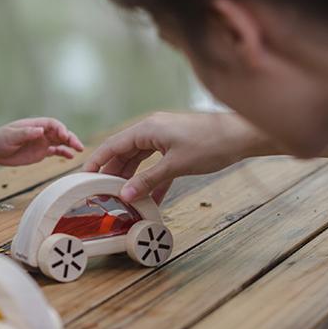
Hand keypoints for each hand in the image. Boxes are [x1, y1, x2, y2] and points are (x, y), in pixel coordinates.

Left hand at [0, 118, 82, 166]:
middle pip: (60, 132)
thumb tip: (40, 130)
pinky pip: (56, 152)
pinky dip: (64, 153)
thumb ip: (25, 133)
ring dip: (70, 144)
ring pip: (61, 142)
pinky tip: (71, 157)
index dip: (60, 129)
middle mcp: (41, 132)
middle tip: (78, 145)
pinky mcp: (41, 152)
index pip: (52, 124)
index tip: (65, 136)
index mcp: (35, 125)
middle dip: (70, 137)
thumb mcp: (10, 136)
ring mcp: (42, 142)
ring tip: (79, 150)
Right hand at [83, 112, 265, 203]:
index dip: (96, 162)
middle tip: (103, 193)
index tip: (84, 177)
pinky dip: (152, 180)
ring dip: (132, 178)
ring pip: (140, 159)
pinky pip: (156, 164)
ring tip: (123, 198)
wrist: (243, 136)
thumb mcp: (175, 166)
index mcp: (147, 128)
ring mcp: (164, 137)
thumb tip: (125, 195)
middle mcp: (152, 129)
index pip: (112, 146)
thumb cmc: (211, 144)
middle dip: (113, 174)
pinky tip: (149, 199)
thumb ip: (147, 181)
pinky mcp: (176, 146)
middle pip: (124, 153)